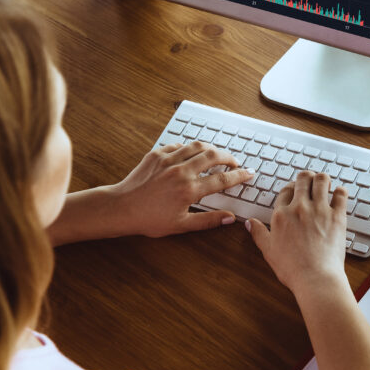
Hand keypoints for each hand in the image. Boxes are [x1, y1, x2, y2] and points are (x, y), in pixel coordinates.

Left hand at [112, 141, 251, 236]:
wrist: (120, 208)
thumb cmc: (149, 219)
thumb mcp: (181, 225)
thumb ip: (208, 221)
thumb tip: (230, 218)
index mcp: (189, 190)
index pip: (222, 179)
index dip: (239, 175)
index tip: (249, 173)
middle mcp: (181, 172)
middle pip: (214, 156)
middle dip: (229, 157)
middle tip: (235, 163)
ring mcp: (168, 160)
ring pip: (198, 145)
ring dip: (212, 149)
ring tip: (217, 155)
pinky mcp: (157, 154)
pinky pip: (179, 145)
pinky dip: (190, 148)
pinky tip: (192, 154)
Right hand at [246, 170, 348, 296]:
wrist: (315, 278)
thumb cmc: (292, 268)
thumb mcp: (269, 251)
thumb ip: (259, 234)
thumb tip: (249, 223)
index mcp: (282, 215)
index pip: (285, 191)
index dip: (290, 188)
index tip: (294, 190)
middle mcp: (300, 208)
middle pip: (303, 179)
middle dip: (306, 177)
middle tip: (309, 181)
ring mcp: (320, 210)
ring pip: (321, 180)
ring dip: (322, 179)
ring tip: (324, 183)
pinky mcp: (337, 216)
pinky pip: (341, 194)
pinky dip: (340, 191)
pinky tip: (338, 194)